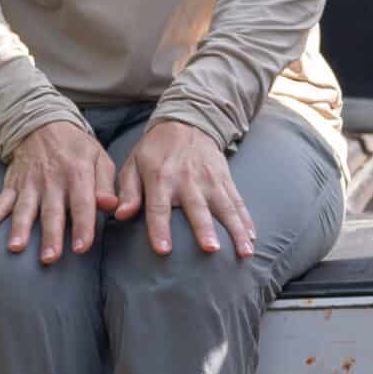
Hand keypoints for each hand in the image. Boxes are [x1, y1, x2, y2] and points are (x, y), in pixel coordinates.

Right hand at [0, 121, 117, 264]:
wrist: (43, 125)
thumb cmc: (76, 149)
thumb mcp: (99, 159)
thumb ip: (105, 185)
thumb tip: (111, 206)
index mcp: (77, 173)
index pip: (81, 203)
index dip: (83, 226)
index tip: (82, 248)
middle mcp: (52, 180)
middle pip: (52, 212)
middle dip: (51, 236)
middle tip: (50, 258)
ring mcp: (30, 183)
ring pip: (25, 209)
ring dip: (20, 228)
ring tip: (16, 247)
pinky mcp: (13, 185)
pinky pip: (1, 201)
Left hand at [115, 122, 254, 258]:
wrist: (187, 121)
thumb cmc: (155, 150)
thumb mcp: (134, 164)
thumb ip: (128, 191)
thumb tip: (121, 215)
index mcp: (160, 178)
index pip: (158, 207)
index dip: (160, 229)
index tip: (164, 250)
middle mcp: (188, 179)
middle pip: (197, 208)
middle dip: (204, 229)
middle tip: (210, 249)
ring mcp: (210, 179)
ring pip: (225, 207)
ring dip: (236, 230)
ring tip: (244, 251)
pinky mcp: (225, 179)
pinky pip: (238, 201)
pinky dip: (246, 220)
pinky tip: (252, 238)